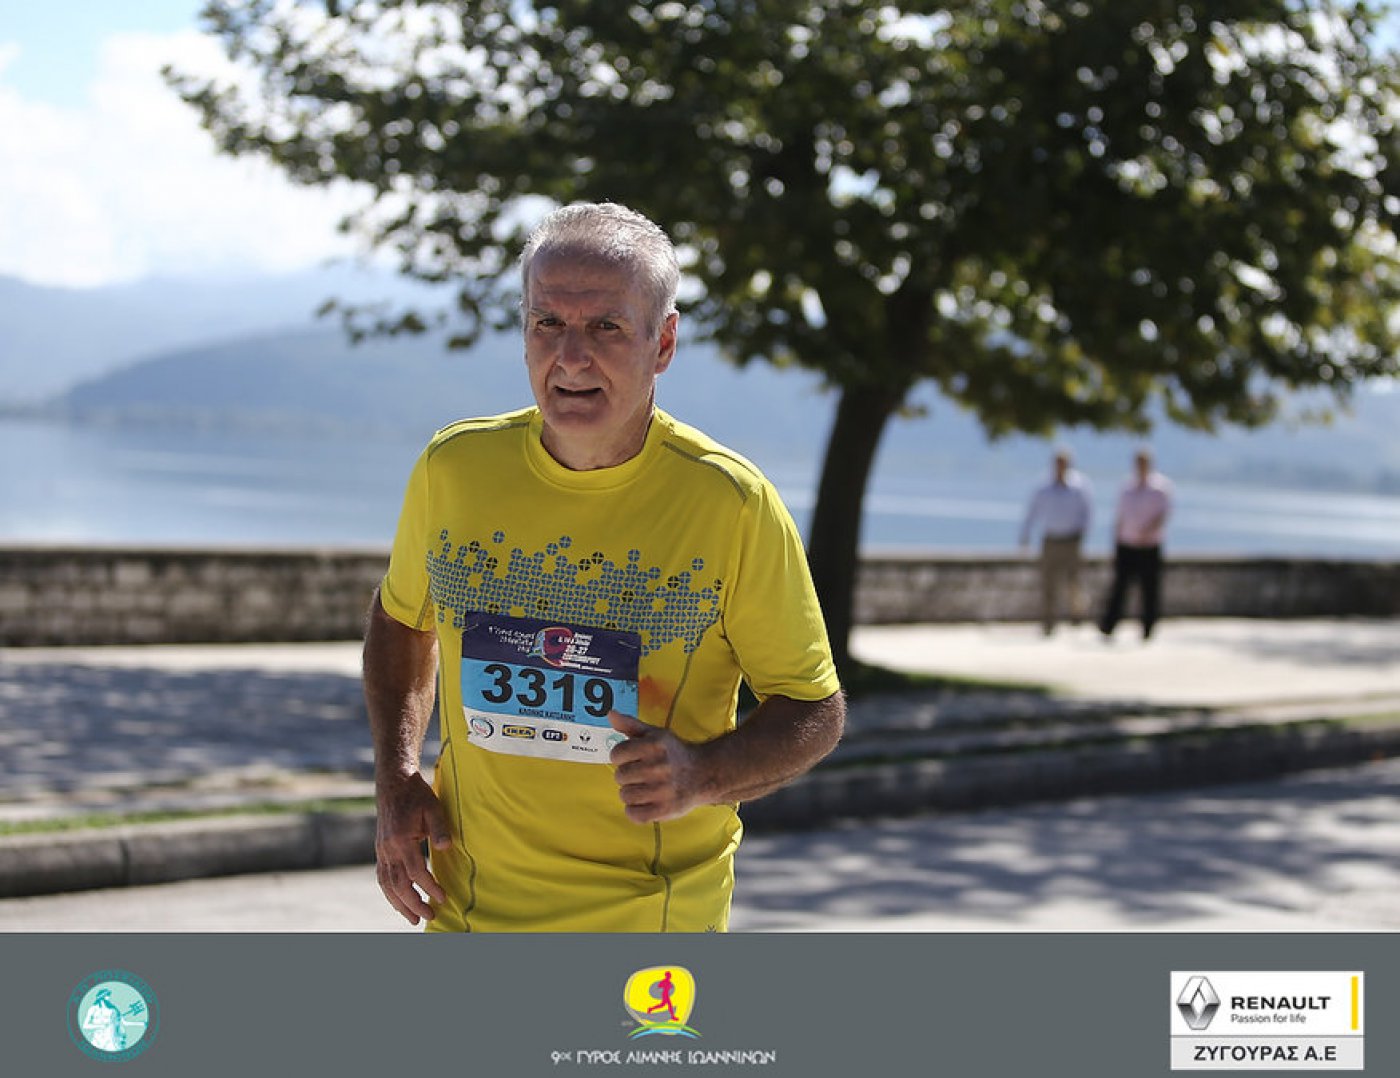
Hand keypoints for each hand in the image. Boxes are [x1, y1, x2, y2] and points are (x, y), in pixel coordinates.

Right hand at [374, 770, 452, 924]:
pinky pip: (382, 877)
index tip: (442, 898)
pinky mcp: (381, 850)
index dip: (429, 887)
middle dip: (413, 903)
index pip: (416, 871)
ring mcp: (381, 850)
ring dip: (399, 904)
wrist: (394, 783)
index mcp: (401, 839)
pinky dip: (390, 892)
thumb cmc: (416, 795)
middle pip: (398, 884)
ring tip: (412, 918)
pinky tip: (399, 901)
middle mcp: (387, 849)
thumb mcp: (433, 807)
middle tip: (429, 917)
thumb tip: (446, 847)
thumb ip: (439, 829)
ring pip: (387, 884)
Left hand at [608, 711, 703, 823]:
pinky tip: (645, 802)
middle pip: (619, 776)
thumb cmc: (674, 753)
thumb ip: (630, 725)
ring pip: (625, 795)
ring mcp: (662, 790)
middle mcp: (658, 767)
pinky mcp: (665, 810)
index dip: (621, 756)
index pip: (617, 754)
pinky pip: (634, 814)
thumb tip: (610, 714)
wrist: (704, 774)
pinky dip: (635, 810)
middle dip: (627, 775)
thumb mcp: (655, 734)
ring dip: (631, 793)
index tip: (632, 758)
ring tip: (645, 788)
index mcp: (654, 745)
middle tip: (642, 774)